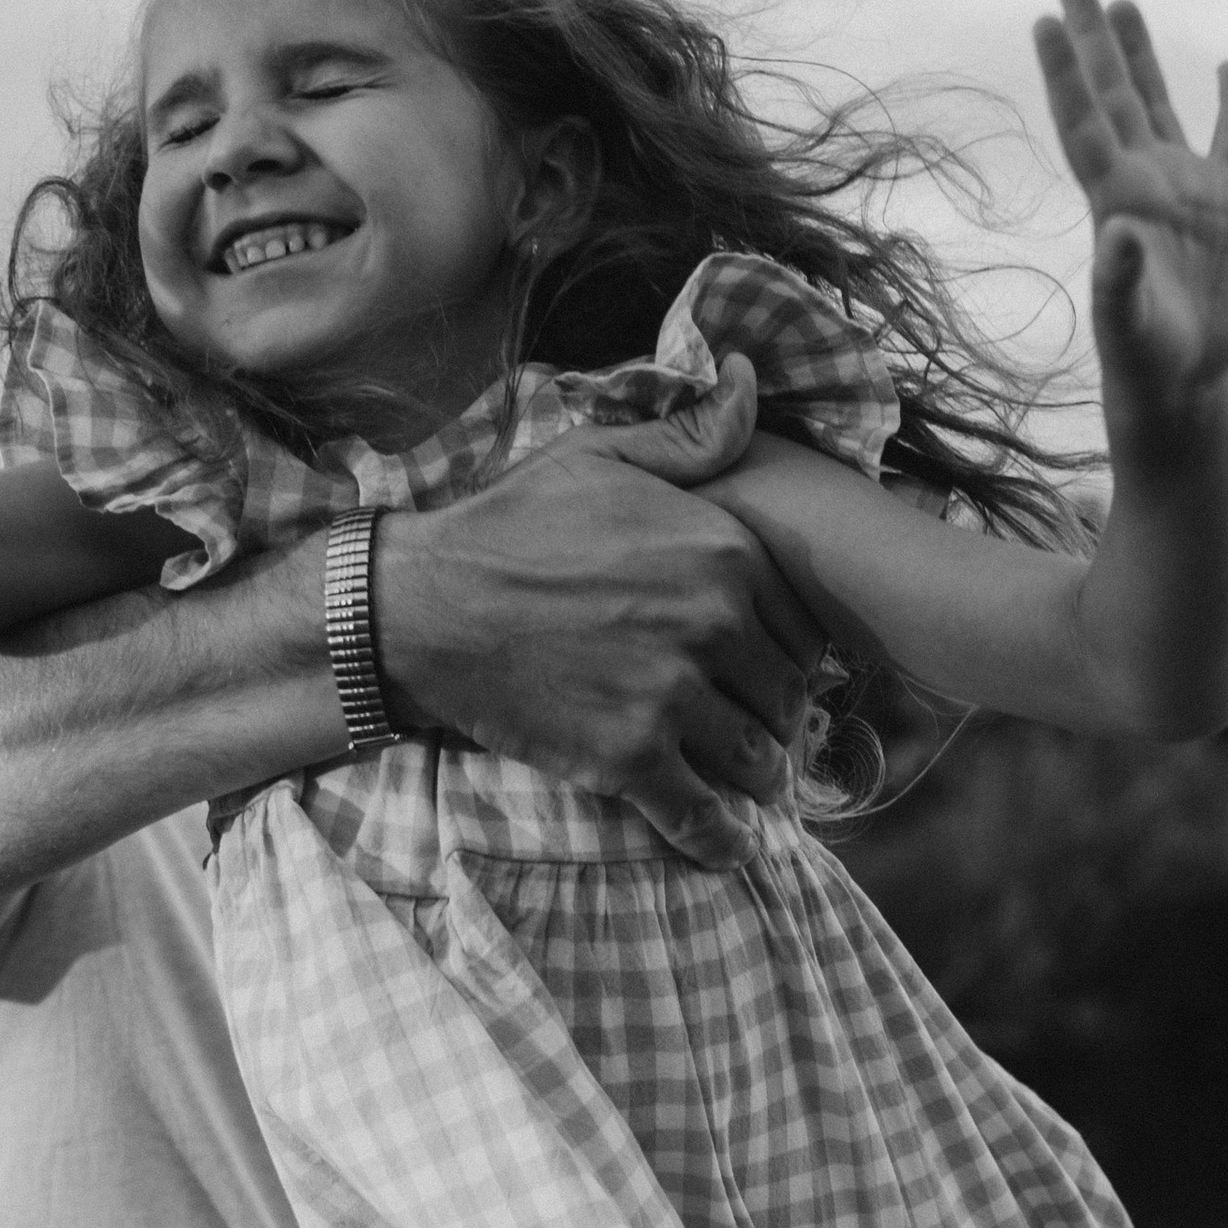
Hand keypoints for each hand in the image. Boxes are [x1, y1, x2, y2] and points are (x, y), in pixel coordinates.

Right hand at [370, 355, 825, 866]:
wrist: (421, 605)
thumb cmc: (510, 526)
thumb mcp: (600, 458)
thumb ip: (690, 438)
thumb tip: (754, 383)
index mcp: (722, 551)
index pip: (805, 625)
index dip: (792, 653)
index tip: (767, 668)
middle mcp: (712, 623)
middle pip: (788, 696)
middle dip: (775, 715)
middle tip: (751, 725)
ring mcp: (671, 695)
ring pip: (757, 757)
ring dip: (755, 775)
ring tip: (740, 778)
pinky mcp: (627, 757)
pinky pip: (702, 816)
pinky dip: (721, 838)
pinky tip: (727, 843)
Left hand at [1033, 0, 1227, 454]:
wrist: (1184, 378)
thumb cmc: (1145, 355)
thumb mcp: (1128, 319)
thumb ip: (1119, 277)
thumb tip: (1117, 232)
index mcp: (1115, 198)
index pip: (1084, 120)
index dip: (1065, 71)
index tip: (1045, 20)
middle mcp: (1144, 180)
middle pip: (1112, 95)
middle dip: (1094, 41)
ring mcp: (1186, 188)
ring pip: (1159, 104)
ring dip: (1141, 56)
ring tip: (1124, 3)